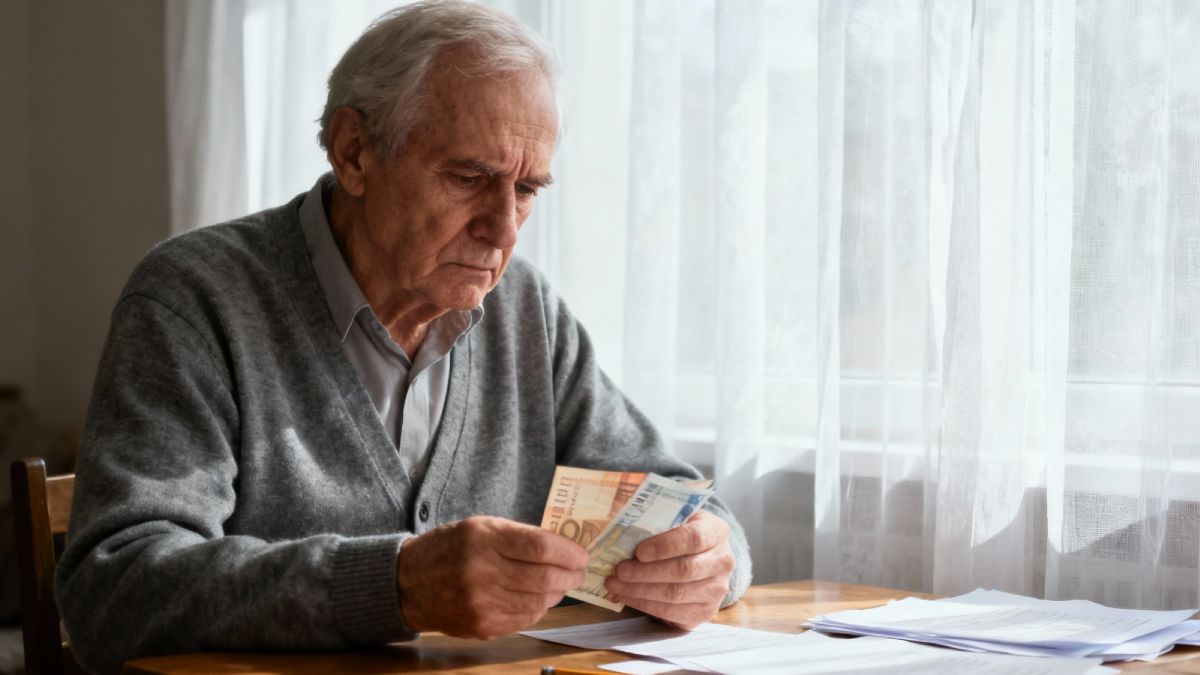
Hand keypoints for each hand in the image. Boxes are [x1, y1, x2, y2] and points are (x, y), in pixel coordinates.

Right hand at [396, 515, 587, 637]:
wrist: (410, 583)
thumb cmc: (451, 548)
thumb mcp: (481, 527)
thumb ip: (519, 536)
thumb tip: (563, 549)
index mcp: (482, 539)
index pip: (539, 547)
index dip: (568, 552)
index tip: (581, 554)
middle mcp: (480, 572)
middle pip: (543, 577)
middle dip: (569, 575)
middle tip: (579, 571)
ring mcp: (481, 603)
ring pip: (538, 602)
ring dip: (557, 593)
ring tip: (562, 584)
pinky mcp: (482, 625)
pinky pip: (524, 619)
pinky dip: (539, 608)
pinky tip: (540, 598)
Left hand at [603, 510, 733, 629]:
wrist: (703, 558)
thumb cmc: (681, 534)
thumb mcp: (676, 519)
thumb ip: (655, 521)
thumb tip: (621, 533)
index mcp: (716, 532)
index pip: (694, 538)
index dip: (665, 546)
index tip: (639, 551)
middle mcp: (722, 562)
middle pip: (684, 570)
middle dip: (646, 572)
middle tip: (619, 571)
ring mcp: (716, 590)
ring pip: (676, 594)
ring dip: (640, 591)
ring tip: (615, 585)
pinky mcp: (705, 612)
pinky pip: (672, 612)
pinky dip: (645, 605)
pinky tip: (626, 597)